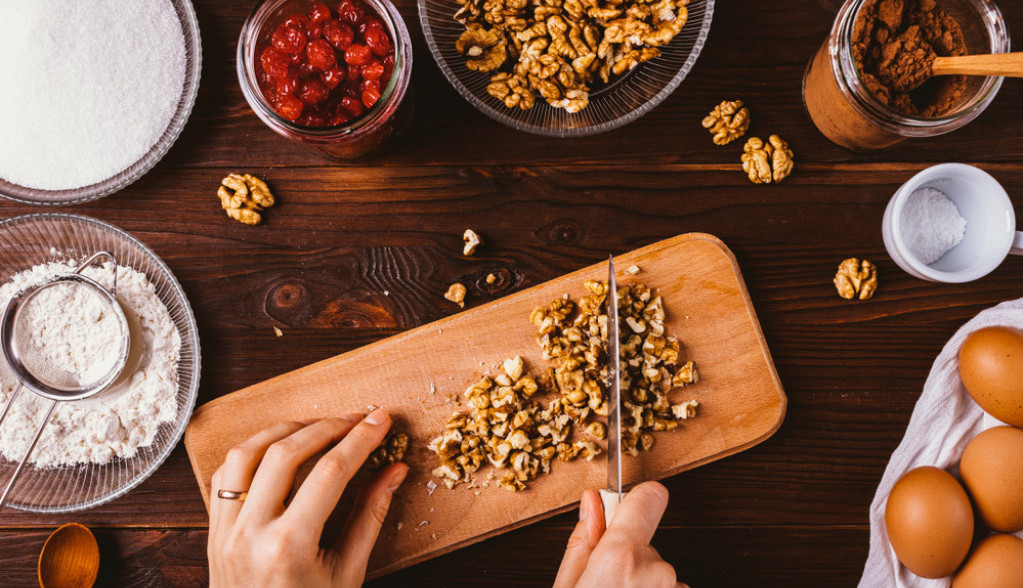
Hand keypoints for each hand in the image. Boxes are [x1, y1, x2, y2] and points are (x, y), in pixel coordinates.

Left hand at [208, 409, 407, 587]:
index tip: (379, 420)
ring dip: (283, 432)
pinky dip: (251, 453)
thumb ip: (371, 516)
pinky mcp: (212, 533)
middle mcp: (250, 534)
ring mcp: (224, 533)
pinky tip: (278, 450)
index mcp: (289, 547)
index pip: (330, 472)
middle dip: (326, 427)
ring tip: (316, 428)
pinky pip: (224, 477)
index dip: (359, 440)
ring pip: (246, 454)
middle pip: (286, 453)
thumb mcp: (348, 573)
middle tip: (355, 420)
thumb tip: (395, 471)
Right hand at [553, 482, 687, 587]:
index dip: (636, 499)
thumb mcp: (567, 584)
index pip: (648, 498)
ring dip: (641, 581)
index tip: (626, 506)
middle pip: (645, 542)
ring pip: (656, 571)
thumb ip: (583, 540)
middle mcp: (657, 572)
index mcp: (621, 557)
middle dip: (628, 556)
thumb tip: (593, 502)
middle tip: (606, 581)